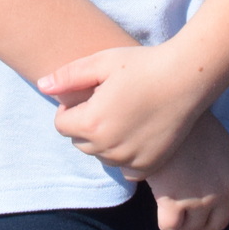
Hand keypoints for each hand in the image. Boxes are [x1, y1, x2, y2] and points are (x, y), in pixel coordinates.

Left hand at [38, 44, 200, 175]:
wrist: (186, 78)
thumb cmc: (142, 64)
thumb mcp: (102, 62)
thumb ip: (68, 76)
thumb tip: (42, 86)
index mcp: (92, 122)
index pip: (61, 124)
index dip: (72, 107)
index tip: (91, 92)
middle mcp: (108, 148)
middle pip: (79, 142)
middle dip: (87, 124)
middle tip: (109, 100)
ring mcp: (129, 160)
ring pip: (101, 155)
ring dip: (105, 139)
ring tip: (125, 112)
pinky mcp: (148, 167)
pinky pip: (124, 167)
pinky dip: (126, 153)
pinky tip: (138, 128)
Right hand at [147, 113, 228, 229]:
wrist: (165, 107)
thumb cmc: (190, 122)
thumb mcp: (220, 141)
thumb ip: (225, 168)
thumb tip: (217, 192)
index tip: (228, 205)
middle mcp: (223, 189)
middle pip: (217, 225)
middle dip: (203, 218)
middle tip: (189, 196)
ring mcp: (198, 198)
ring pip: (192, 228)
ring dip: (182, 218)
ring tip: (173, 193)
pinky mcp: (172, 201)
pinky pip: (170, 227)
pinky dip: (165, 220)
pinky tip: (161, 200)